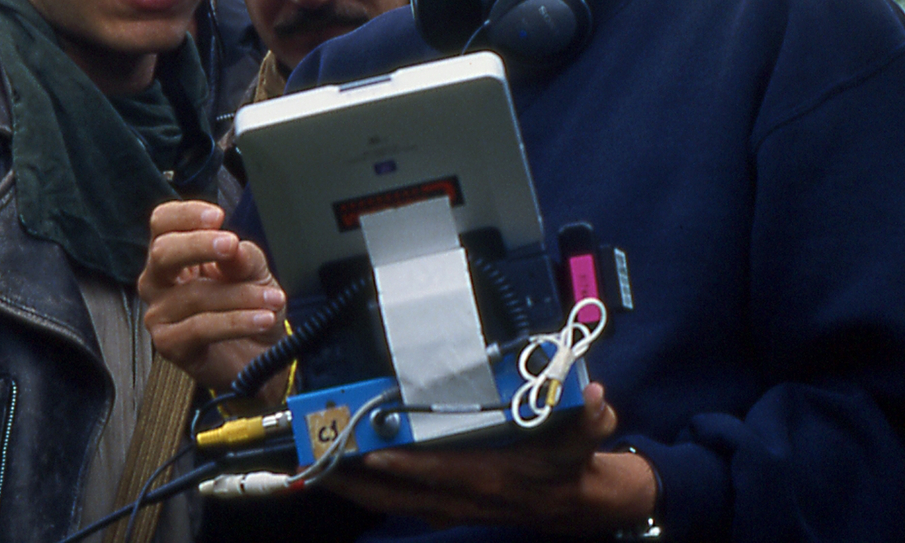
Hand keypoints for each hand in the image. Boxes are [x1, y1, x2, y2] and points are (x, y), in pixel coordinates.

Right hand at [138, 201, 285, 392]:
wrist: (260, 355)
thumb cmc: (250, 307)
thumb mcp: (255, 273)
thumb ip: (243, 258)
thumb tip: (232, 247)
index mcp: (176, 255)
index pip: (163, 223)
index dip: (185, 215)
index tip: (217, 217)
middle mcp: (159, 282)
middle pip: (163, 252)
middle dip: (200, 245)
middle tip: (230, 245)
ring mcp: (160, 314)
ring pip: (195, 294)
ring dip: (241, 295)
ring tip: (273, 299)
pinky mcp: (170, 344)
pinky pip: (201, 327)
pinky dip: (238, 322)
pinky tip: (263, 319)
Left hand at [324, 384, 657, 533]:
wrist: (571, 504)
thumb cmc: (567, 463)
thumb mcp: (584, 438)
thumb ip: (591, 420)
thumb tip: (597, 399)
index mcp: (489, 478)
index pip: (441, 471)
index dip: (406, 465)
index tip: (371, 453)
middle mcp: (460, 497)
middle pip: (397, 493)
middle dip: (354, 479)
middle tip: (310, 462)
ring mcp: (447, 505)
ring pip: (388, 501)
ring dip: (350, 486)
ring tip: (308, 468)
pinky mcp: (441, 506)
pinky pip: (394, 501)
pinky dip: (365, 489)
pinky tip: (338, 475)